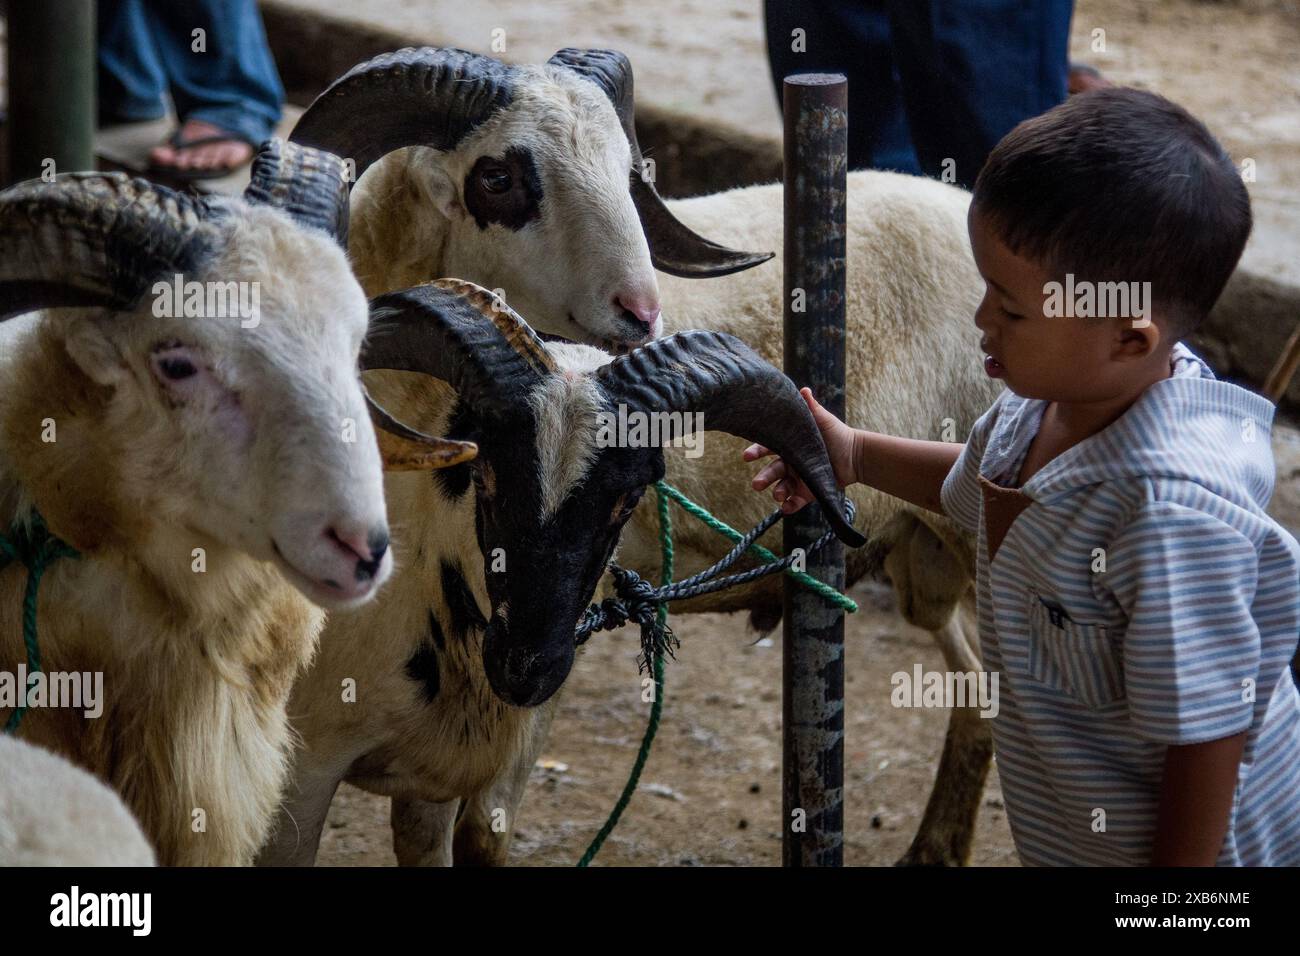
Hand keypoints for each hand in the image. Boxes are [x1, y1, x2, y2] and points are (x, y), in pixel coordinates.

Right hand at [743, 387, 857, 513]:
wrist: (855, 455)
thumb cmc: (836, 434)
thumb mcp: (821, 419)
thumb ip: (810, 406)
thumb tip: (803, 389)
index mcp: (787, 446)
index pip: (766, 449)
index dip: (755, 452)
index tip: (747, 456)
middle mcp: (789, 464)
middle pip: (771, 472)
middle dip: (763, 478)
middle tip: (757, 484)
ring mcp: (797, 479)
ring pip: (781, 488)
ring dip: (777, 492)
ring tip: (778, 496)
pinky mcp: (807, 493)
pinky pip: (795, 501)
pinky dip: (789, 506)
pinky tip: (786, 508)